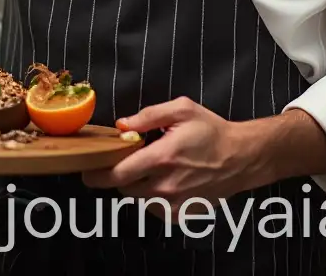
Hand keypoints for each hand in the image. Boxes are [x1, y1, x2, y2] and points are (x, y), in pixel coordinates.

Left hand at [82, 96, 268, 215]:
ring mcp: (172, 203)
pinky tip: (165, 179)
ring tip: (153, 166)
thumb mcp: (182, 109)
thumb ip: (148, 115)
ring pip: (136, 198)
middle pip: (122, 187)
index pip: (118, 173)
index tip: (86, 171)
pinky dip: (151, 195)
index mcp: (163, 157)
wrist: (240, 158)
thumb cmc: (210, 130)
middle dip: (118, 173)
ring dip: (135, 183)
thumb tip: (121, 125)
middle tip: (126, 159)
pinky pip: (152, 207)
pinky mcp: (179, 215)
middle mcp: (165, 185)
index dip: (97, 173)